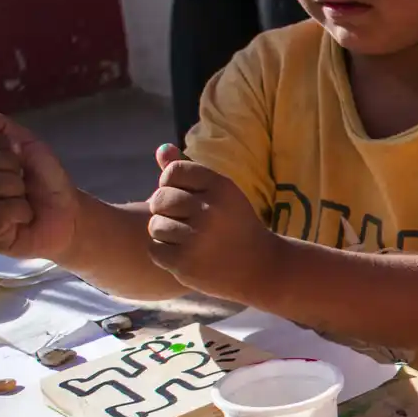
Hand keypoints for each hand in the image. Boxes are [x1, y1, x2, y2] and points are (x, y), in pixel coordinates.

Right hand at [0, 111, 78, 259]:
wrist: (70, 212)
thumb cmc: (45, 180)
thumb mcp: (27, 144)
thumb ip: (0, 126)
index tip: (13, 152)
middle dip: (8, 164)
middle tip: (22, 178)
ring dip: (15, 187)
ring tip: (23, 196)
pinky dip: (19, 210)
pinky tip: (24, 215)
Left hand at [145, 145, 282, 296]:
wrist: (262, 267)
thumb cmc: (236, 225)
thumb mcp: (222, 194)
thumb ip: (190, 172)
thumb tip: (161, 149)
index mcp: (221, 187)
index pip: (173, 171)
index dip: (172, 184)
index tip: (187, 198)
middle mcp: (210, 210)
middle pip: (160, 199)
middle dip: (167, 210)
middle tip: (187, 222)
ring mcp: (197, 238)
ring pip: (155, 225)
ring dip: (166, 234)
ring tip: (189, 240)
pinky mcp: (186, 263)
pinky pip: (155, 249)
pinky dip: (166, 254)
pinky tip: (187, 255)